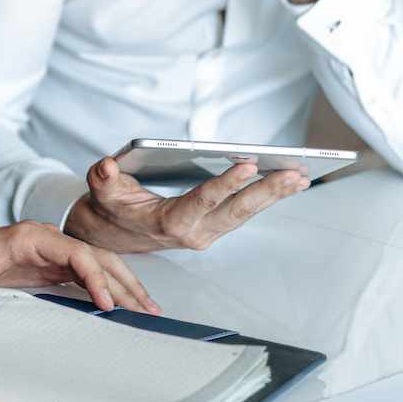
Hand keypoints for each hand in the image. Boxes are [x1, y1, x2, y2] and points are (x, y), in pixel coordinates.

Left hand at [0, 221, 159, 315]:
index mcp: (28, 238)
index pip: (74, 252)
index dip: (94, 276)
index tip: (107, 303)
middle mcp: (48, 240)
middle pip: (96, 256)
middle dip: (123, 283)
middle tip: (145, 309)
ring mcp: (54, 252)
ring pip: (100, 263)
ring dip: (125, 284)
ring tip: (148, 308)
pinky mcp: (55, 266)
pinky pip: (90, 273)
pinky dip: (111, 287)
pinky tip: (125, 303)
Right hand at [63, 156, 307, 253]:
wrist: (115, 235)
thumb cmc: (113, 210)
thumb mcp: (102, 192)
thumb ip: (103, 179)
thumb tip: (106, 166)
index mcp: (170, 222)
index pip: (204, 200)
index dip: (227, 183)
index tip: (250, 165)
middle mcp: (195, 232)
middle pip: (237, 210)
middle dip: (268, 192)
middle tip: (294, 173)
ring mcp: (209, 232)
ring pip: (247, 213)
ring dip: (275, 195)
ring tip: (300, 176)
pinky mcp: (216, 228)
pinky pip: (246, 212)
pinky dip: (268, 197)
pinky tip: (288, 183)